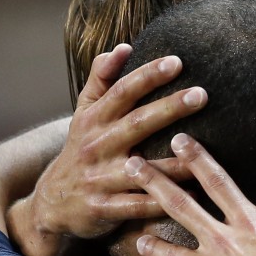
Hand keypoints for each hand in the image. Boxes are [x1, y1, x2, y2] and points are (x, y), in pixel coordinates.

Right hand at [8, 45, 206, 255]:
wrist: (52, 202)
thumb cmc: (81, 149)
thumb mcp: (83, 113)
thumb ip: (101, 79)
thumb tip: (122, 46)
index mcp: (94, 120)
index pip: (122, 92)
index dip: (147, 76)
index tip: (177, 62)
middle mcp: (97, 146)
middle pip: (137, 123)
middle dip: (170, 108)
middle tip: (202, 94)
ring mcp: (100, 178)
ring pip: (142, 169)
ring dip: (174, 163)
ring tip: (203, 151)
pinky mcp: (105, 209)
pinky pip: (139, 206)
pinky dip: (164, 201)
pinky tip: (195, 193)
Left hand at [126, 134, 255, 255]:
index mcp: (249, 223)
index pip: (218, 181)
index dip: (197, 159)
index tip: (180, 142)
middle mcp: (222, 239)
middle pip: (181, 204)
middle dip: (154, 182)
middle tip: (132, 166)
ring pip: (168, 247)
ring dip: (151, 241)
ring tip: (138, 236)